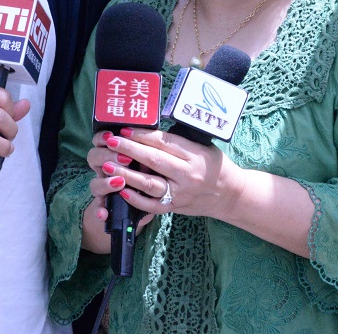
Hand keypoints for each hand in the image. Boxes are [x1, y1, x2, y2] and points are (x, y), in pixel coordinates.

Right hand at [80, 130, 159, 252]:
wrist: (148, 199)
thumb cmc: (153, 171)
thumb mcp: (151, 157)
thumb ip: (148, 146)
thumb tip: (151, 133)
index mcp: (114, 152)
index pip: (100, 139)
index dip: (102, 137)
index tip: (116, 135)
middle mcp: (105, 169)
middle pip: (93, 158)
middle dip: (107, 155)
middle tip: (126, 158)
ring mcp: (105, 188)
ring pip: (95, 185)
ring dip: (105, 183)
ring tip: (120, 182)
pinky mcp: (107, 206)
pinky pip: (100, 209)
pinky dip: (100, 211)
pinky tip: (103, 214)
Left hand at [98, 127, 247, 220]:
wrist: (230, 194)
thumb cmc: (215, 165)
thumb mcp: (203, 147)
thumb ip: (179, 142)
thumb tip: (149, 133)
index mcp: (195, 154)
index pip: (165, 142)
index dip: (143, 135)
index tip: (125, 129)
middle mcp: (187, 174)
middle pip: (154, 160)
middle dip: (129, 150)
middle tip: (111, 141)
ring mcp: (181, 193)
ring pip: (150, 184)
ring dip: (126, 174)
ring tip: (107, 165)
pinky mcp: (175, 207)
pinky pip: (152, 205)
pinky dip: (136, 199)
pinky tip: (121, 190)